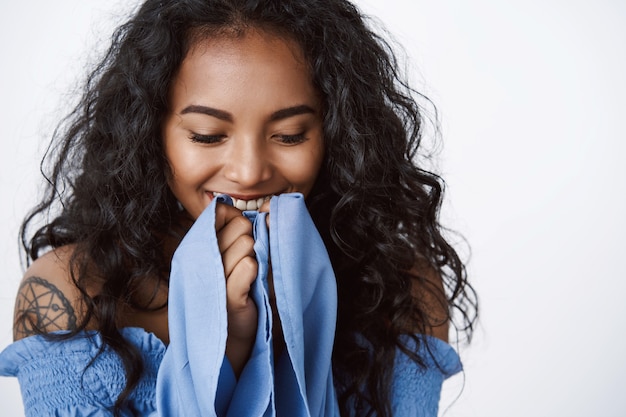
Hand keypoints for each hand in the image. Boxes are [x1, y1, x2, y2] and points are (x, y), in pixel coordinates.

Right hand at [214, 203, 257, 376]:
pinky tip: (252, 278)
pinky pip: (248, 267)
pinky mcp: (229, 297)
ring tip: (250, 274)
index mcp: (199, 247)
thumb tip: (266, 212)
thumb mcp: (235, 261)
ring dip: (256, 256)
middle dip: (251, 238)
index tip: (246, 233)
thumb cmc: (236, 295)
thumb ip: (243, 235)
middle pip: (239, 226)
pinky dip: (254, 269)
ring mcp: (214, 277)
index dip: (238, 219)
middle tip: (250, 260)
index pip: (220, 213)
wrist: (229, 339)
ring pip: (246, 244)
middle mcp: (201, 258)